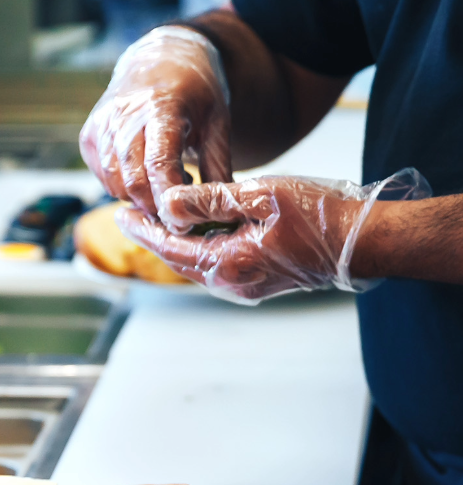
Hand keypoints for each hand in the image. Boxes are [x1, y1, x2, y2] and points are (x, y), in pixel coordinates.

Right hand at [79, 26, 231, 216]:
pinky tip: (144, 174)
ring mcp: (101, 124)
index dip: (169, 199)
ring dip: (138, 198)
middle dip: (154, 205)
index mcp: (161, 106)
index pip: (158, 165)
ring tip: (164, 185)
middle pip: (132, 181)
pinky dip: (122, 187)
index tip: (183, 220)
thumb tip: (224, 214)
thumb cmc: (195, 93)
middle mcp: (123, 114)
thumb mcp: (218, 123)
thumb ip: (218, 168)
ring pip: (114, 184)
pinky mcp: (88, 136)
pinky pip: (103, 178)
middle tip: (176, 209)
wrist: (160, 58)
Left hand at [114, 170, 430, 302]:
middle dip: (152, 237)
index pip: (169, 248)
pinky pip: (215, 266)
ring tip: (153, 221)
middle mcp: (231, 284)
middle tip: (127, 215)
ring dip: (174, 244)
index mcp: (227, 264)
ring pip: (195, 265)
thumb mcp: (259, 196)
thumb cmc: (319, 214)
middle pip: (177, 261)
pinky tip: (193, 232)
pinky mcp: (257, 284)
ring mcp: (244, 288)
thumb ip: (210, 201)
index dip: (143, 230)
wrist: (364, 242)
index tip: (120, 213)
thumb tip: (168, 205)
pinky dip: (198, 249)